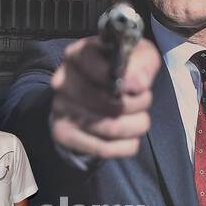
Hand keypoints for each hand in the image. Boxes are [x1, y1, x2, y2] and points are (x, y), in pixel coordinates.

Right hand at [50, 35, 159, 159]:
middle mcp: (63, 81)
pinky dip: (126, 147)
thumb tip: (138, 84)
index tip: (142, 86)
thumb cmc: (122, 72)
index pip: (96, 66)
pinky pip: (102, 149)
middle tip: (145, 101)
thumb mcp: (138, 58)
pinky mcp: (62, 134)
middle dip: (139, 105)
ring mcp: (60, 109)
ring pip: (110, 128)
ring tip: (141, 120)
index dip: (124, 79)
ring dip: (136, 126)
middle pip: (110, 102)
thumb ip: (141, 65)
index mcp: (78, 55)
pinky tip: (132, 140)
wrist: (95, 96)